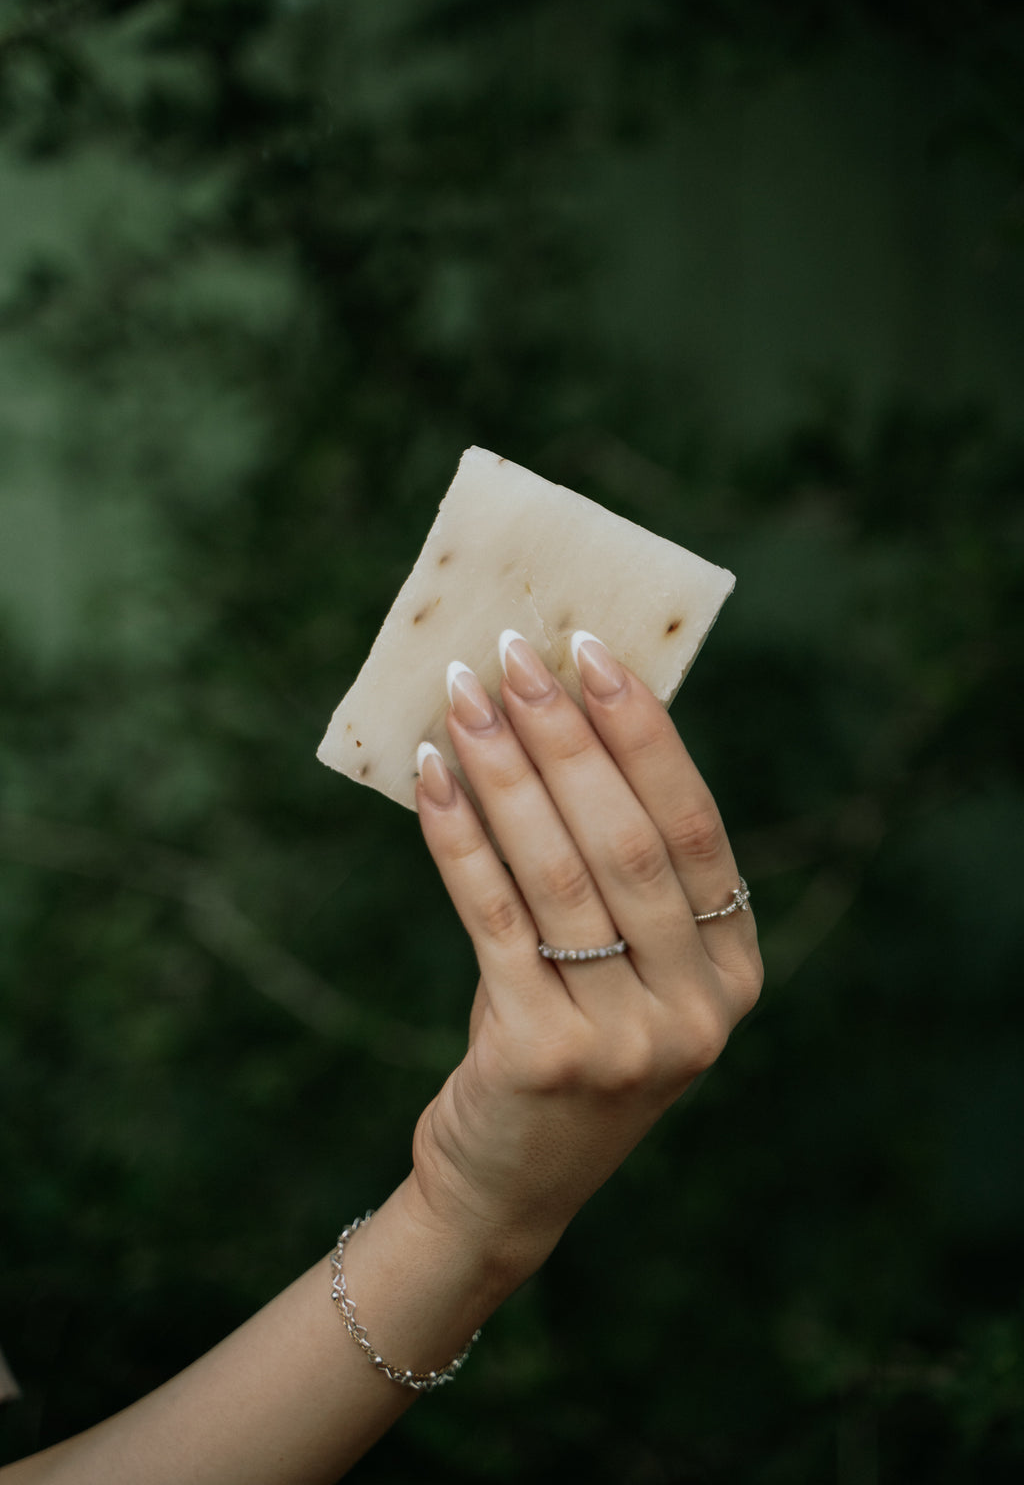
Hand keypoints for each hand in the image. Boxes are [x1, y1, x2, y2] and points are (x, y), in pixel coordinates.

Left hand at [412, 632, 761, 1279]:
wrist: (509, 1187)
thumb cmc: (565, 1040)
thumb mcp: (625, 970)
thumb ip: (618, 873)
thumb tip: (560, 717)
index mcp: (734, 974)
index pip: (697, 829)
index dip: (646, 735)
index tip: (594, 653)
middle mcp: (697, 1012)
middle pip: (628, 841)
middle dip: (567, 736)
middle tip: (516, 653)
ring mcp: (624, 1043)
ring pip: (558, 872)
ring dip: (505, 771)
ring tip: (463, 697)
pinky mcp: (538, 1056)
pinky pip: (492, 916)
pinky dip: (458, 836)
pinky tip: (431, 777)